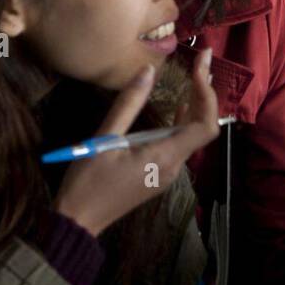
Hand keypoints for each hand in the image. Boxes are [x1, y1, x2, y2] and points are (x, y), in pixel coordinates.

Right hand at [53, 49, 218, 237]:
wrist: (78, 222)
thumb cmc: (88, 182)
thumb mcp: (105, 139)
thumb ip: (129, 104)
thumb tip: (148, 71)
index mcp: (166, 157)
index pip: (205, 125)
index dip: (207, 93)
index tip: (200, 66)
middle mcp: (174, 166)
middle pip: (202, 128)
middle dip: (204, 93)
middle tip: (201, 62)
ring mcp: (168, 173)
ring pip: (192, 136)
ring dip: (195, 107)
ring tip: (195, 76)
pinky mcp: (159, 175)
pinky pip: (179, 145)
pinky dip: (182, 122)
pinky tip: (177, 108)